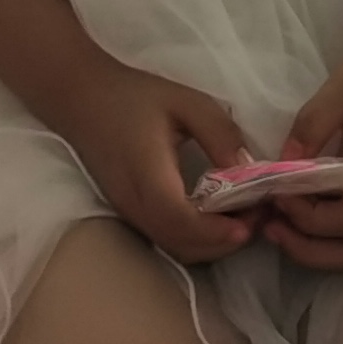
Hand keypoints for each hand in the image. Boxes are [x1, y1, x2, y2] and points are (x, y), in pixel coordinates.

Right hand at [63, 60, 262, 266]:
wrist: (82, 100)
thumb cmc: (135, 96)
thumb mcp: (186, 102)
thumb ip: (219, 134)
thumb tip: (249, 170)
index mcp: (148, 177)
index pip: (182, 221)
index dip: (219, 230)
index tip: (254, 219)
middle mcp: (136, 205)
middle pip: (183, 245)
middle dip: (225, 241)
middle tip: (260, 215)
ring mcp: (130, 214)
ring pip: (175, 247)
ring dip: (212, 243)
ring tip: (245, 215)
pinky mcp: (131, 214)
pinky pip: (167, 238)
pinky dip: (197, 237)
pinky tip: (218, 215)